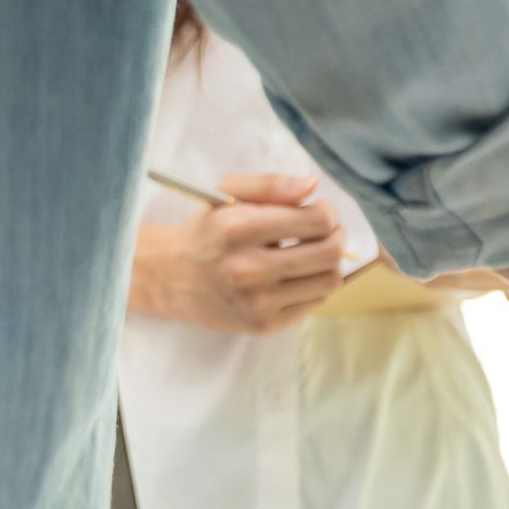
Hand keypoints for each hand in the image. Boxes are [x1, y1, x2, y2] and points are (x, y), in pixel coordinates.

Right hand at [131, 173, 345, 333]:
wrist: (171, 277)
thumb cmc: (208, 230)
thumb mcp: (228, 194)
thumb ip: (271, 184)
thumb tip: (312, 184)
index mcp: (240, 229)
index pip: (318, 220)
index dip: (328, 213)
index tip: (320, 211)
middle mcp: (248, 269)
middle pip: (330, 253)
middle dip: (337, 237)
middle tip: (328, 231)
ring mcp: (257, 302)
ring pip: (330, 280)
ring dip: (330, 263)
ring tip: (312, 253)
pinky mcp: (264, 324)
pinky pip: (316, 302)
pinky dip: (314, 285)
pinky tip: (296, 275)